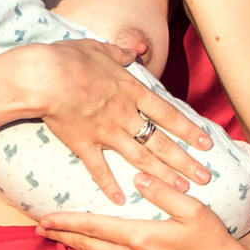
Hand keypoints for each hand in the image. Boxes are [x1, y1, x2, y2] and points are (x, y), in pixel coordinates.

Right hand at [17, 38, 212, 201]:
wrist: (44, 77)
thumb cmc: (70, 58)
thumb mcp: (101, 48)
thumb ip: (121, 52)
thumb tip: (136, 50)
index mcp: (131, 91)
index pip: (168, 114)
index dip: (189, 129)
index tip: (206, 143)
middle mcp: (125, 115)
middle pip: (161, 142)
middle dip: (185, 161)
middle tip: (205, 177)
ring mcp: (106, 132)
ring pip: (141, 158)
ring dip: (163, 175)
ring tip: (182, 190)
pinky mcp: (84, 145)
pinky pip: (99, 169)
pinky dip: (109, 186)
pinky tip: (120, 201)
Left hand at [41, 175, 249, 249]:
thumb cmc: (215, 240)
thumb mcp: (195, 209)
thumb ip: (163, 192)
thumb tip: (137, 179)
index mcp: (141, 238)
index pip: (94, 227)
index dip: (66, 222)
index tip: (44, 218)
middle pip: (88, 246)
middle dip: (62, 236)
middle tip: (40, 228)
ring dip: (79, 248)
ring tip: (62, 238)